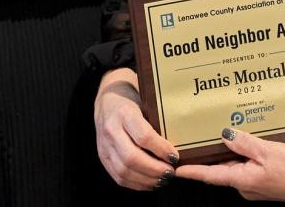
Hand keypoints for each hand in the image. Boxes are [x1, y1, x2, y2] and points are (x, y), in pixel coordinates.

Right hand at [93, 68, 178, 189]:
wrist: (107, 101)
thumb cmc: (134, 101)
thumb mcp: (145, 103)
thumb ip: (158, 121)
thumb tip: (182, 142)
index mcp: (124, 113)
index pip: (143, 136)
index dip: (161, 149)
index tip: (175, 156)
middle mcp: (111, 130)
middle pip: (132, 158)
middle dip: (154, 169)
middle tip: (171, 172)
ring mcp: (104, 146)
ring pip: (124, 171)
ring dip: (146, 179)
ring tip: (163, 179)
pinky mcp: (102, 157)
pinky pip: (118, 177)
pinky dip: (136, 184)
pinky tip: (150, 183)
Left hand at [175, 128, 284, 201]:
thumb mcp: (269, 151)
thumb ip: (245, 143)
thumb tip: (224, 134)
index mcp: (243, 179)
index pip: (210, 175)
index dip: (192, 171)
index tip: (175, 169)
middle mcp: (245, 185)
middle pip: (221, 169)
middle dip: (210, 156)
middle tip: (196, 140)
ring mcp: (255, 184)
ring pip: (235, 166)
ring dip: (229, 153)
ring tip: (221, 134)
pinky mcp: (264, 180)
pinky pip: (248, 166)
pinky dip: (244, 155)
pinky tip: (247, 142)